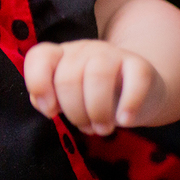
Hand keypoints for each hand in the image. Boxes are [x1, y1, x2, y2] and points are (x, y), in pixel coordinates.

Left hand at [23, 40, 161, 135]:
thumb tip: (48, 106)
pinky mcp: (141, 66)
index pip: (39, 57)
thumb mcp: (68, 99)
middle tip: (87, 128)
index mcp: (61, 56)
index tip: (51, 112)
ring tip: (103, 128)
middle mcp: (84, 50)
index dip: (38, 84)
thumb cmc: (95, 97)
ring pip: (98, 75)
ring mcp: (113, 54)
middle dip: (75, 112)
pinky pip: (135, 80)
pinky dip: (128, 104)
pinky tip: (125, 120)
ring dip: (97, 110)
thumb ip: (49, 100)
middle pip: (68, 77)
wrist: (140, 93)